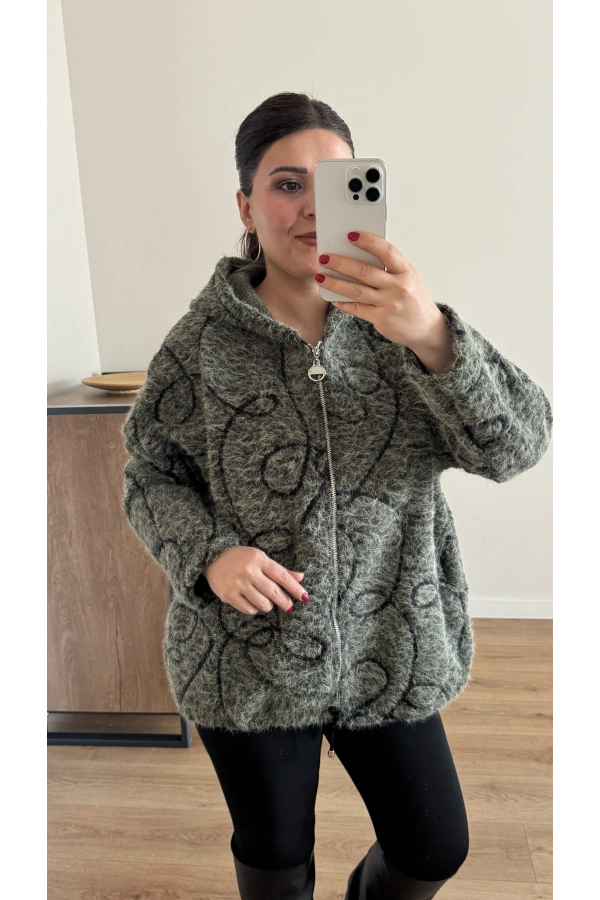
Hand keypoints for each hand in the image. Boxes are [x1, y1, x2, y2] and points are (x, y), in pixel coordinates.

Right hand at [202, 546, 307, 614]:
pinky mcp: (228, 595)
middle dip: (285, 602)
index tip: (305, 597)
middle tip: (289, 607)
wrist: (211, 558)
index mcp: (259, 559)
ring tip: (266, 601)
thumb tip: (300, 577)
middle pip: (274, 592)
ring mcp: (238, 584)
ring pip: (263, 604)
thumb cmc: (240, 558)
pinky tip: (253, 602)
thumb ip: (279, 569)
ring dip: (268, 605)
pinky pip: (249, 610)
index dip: (295, 588)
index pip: (282, 576)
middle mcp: (249, 571)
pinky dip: (254, 609)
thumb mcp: (260, 558)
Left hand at [316, 232, 446, 353]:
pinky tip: (333, 298)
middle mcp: (398, 286)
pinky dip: (344, 303)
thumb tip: (360, 253)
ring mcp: (390, 303)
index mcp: (406, 271)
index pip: (386, 251)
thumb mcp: (408, 277)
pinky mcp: (382, 319)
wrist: (426, 329)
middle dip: (341, 263)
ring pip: (357, 290)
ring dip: (335, 283)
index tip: (351, 235)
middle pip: (365, 271)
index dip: (368, 242)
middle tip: (324, 257)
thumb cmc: (414, 299)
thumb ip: (389, 267)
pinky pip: (358, 308)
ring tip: (321, 277)